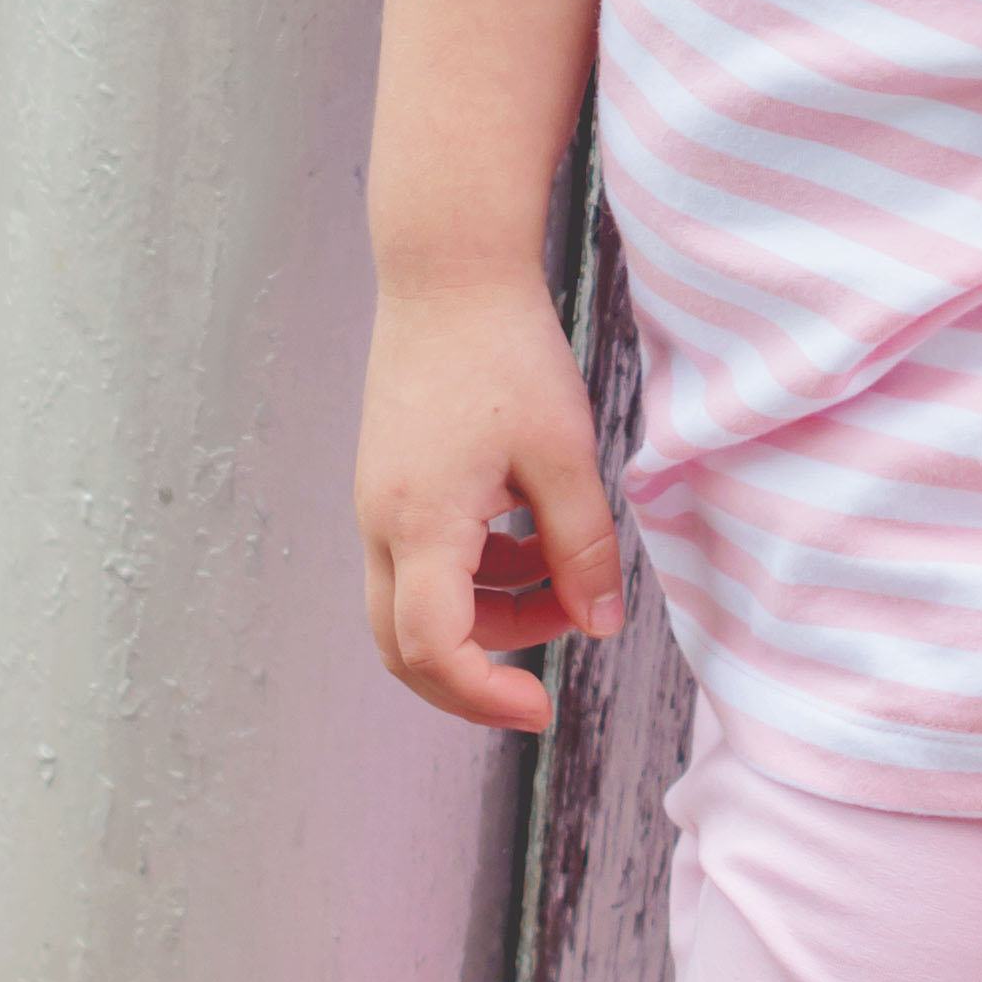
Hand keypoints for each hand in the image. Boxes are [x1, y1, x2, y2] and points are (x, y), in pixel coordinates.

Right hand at [357, 271, 623, 730]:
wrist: (448, 272)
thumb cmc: (506, 351)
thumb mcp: (564, 452)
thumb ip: (584, 546)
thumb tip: (601, 626)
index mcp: (421, 521)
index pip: (433, 648)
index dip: (484, 695)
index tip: (542, 709)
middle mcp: (383, 524)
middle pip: (405, 648)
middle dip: (475, 679)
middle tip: (543, 687)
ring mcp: (379, 507)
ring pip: (418, 609)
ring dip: (489, 618)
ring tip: (565, 577)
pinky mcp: (391, 488)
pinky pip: (424, 566)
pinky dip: (478, 578)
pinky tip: (534, 539)